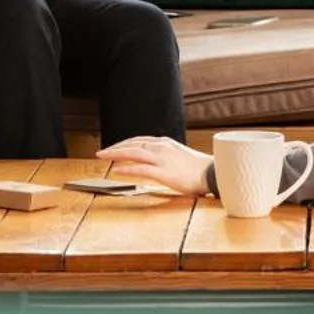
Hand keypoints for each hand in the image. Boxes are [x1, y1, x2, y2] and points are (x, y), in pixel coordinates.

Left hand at [95, 136, 212, 194]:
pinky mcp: (163, 172)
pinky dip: (126, 168)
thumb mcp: (180, 156)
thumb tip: (155, 160)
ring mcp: (161, 159)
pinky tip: (116, 171)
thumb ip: (166, 156)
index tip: (114, 148)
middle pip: (132, 144)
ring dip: (115, 154)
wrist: (212, 173)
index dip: (124, 144)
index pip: (139, 140)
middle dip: (115, 147)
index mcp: (165, 142)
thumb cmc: (199, 168)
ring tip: (103, 157)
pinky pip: (140, 169)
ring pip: (133, 153)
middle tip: (101, 152)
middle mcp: (161, 147)